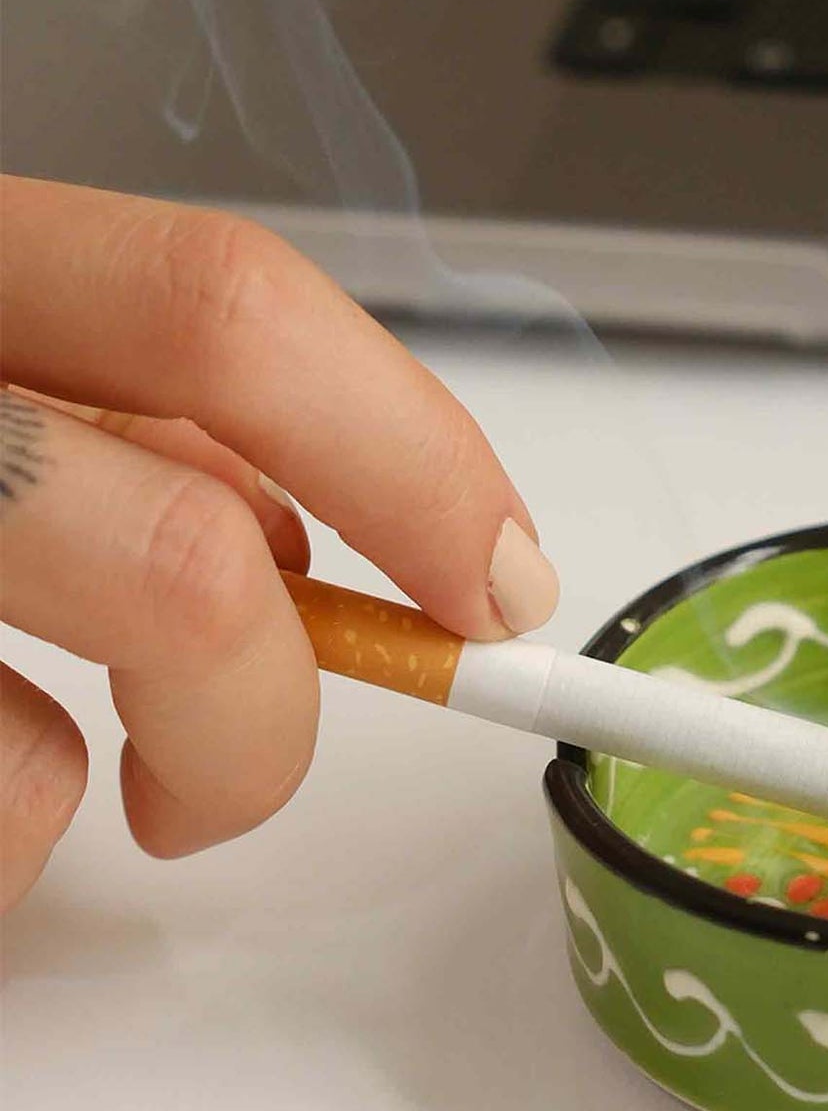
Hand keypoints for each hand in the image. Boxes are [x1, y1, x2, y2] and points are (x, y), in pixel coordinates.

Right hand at [0, 176, 558, 911]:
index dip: (406, 450)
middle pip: (178, 554)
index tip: (499, 576)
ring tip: (75, 790)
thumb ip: (126, 417)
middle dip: (272, 698)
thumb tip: (316, 527)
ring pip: (43, 756)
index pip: (224, 306)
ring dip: (98, 804)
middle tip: (249, 762)